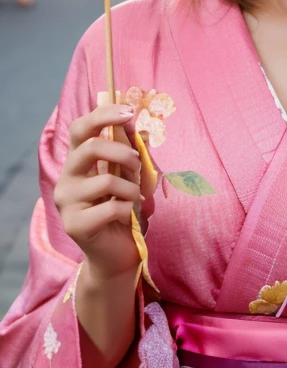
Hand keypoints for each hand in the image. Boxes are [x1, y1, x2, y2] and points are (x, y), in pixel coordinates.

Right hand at [54, 104, 141, 281]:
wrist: (117, 254)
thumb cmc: (124, 209)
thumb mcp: (130, 176)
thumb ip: (132, 153)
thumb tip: (140, 127)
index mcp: (77, 162)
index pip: (79, 128)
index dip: (103, 115)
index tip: (129, 113)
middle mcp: (66, 178)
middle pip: (89, 147)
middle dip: (123, 152)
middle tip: (138, 166)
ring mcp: (67, 202)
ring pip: (106, 180)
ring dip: (131, 188)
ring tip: (134, 198)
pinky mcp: (74, 225)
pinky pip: (111, 207)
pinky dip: (128, 209)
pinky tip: (127, 216)